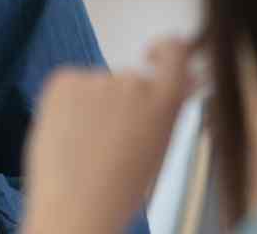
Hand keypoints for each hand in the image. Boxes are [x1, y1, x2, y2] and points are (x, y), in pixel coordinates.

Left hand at [21, 38, 198, 233]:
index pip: (174, 51)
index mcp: (166, 100)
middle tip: (107, 142)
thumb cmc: (120, 188)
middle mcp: (134, 81)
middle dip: (120, 103)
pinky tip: (67, 135)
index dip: (164, 50)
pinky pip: (70, 85)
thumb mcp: (159, 146)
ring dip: (91, 106)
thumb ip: (172, 107)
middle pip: (129, 80)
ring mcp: (97, 78)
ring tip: (84, 146)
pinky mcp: (64, 79)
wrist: (76, 207)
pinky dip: (66, 104)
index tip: (152, 56)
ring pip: (97, 87)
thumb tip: (192, 76)